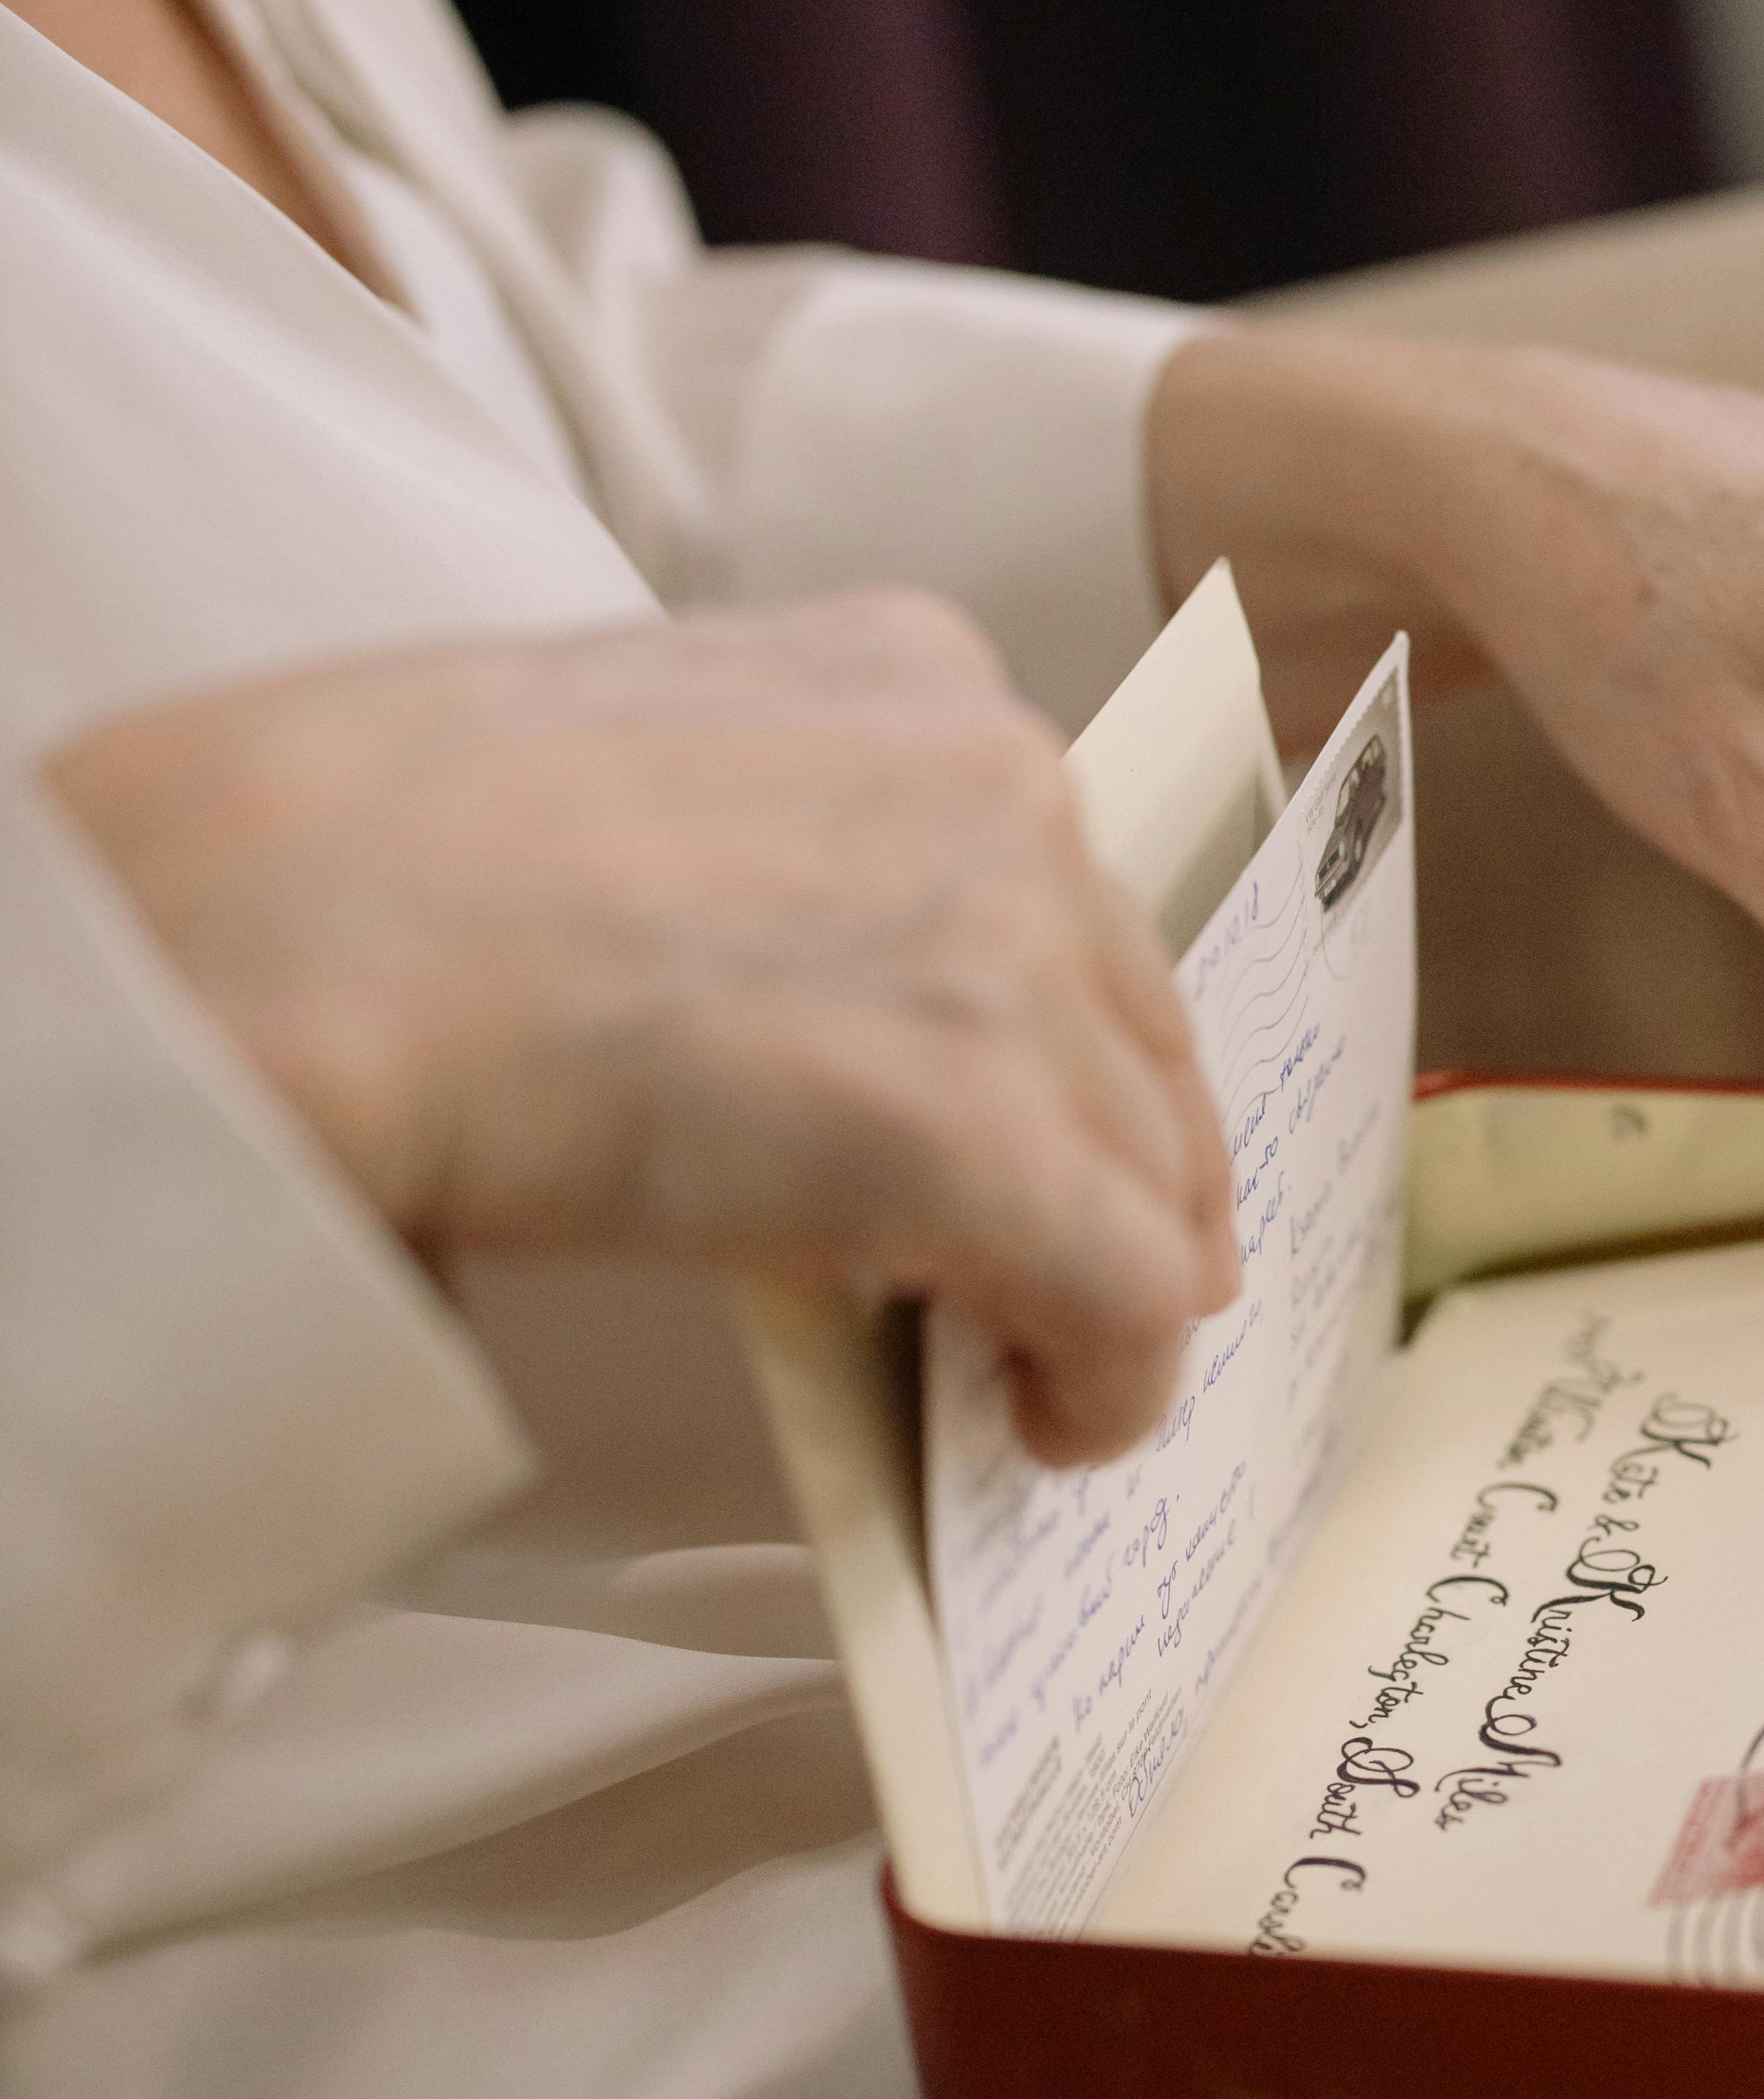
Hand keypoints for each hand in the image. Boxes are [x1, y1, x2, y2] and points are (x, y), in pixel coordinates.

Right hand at [46, 597, 1238, 1466]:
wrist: (286, 932)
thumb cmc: (359, 846)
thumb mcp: (624, 758)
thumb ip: (760, 844)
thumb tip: (795, 991)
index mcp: (901, 673)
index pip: (1050, 873)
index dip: (1061, 1018)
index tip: (1049, 1112)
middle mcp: (994, 784)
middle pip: (1130, 1014)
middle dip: (1120, 1153)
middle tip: (1092, 1273)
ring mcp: (1005, 955)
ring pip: (1141, 1158)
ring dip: (1103, 1274)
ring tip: (1039, 1371)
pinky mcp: (984, 1134)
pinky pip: (1127, 1286)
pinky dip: (1111, 1374)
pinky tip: (1046, 1425)